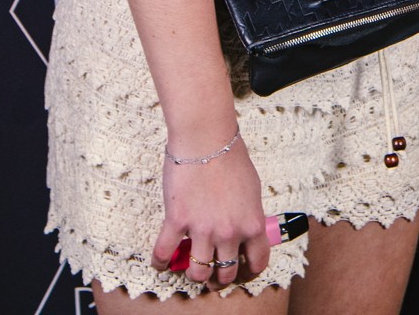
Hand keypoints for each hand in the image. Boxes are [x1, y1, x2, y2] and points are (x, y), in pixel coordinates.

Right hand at [152, 140, 270, 289]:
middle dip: (220, 278)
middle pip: (226, 273)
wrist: (206, 140)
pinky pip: (164, 254)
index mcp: (252, 224)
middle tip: (214, 274)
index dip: (250, 271)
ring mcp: (203, 229)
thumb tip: (245, 230)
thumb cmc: (231, 158)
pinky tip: (162, 262)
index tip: (243, 271)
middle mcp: (229, 232)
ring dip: (195, 274)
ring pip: (198, 272)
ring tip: (191, 268)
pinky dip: (161, 262)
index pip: (257, 262)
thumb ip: (249, 215)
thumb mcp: (253, 191)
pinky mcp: (177, 222)